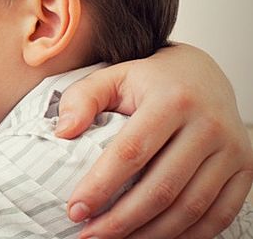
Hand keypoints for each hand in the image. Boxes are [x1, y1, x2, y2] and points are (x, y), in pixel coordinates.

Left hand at [55, 43, 252, 237]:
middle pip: (161, 187)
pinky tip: (153, 238)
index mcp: (172, 100)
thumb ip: (82, 99)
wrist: (203, 74)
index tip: (75, 210)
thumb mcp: (113, 76)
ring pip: (190, 207)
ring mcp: (232, 150)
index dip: (101, 185)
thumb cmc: (150, 81)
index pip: (131, 152)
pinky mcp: (246, 169)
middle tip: (89, 235)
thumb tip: (62, 132)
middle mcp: (208, 125)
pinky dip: (186, 235)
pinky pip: (218, 214)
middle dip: (121, 220)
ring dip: (150, 233)